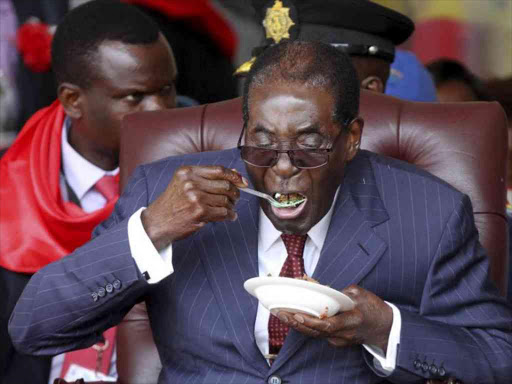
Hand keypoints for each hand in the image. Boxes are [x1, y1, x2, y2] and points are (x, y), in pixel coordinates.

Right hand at [141, 165, 247, 249]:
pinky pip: (223, 213)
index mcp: (187, 172)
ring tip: (230, 209)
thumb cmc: (173, 203)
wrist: (157, 222)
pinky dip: (230, 216)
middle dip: (235, 193)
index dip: (234, 175)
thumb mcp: (185, 184)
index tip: (242, 182)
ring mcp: (195, 197)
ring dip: (232, 206)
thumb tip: (235, 174)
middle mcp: (191, 183)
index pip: (218, 170)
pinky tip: (229, 217)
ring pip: (225, 200)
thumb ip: (208, 178)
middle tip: (235, 198)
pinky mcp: (199, 212)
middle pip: (225, 185)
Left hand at [276, 285, 392, 351]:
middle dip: (295, 322)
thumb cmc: (374, 308)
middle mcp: (342, 334)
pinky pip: (317, 333)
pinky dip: (304, 325)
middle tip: (279, 311)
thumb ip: (341, 292)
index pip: (327, 325)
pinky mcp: (335, 339)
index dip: (310, 321)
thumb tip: (320, 287)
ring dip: (296, 324)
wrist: (385, 328)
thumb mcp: (360, 294)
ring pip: (313, 334)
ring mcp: (338, 339)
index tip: (296, 314)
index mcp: (350, 321)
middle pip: (314, 331)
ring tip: (280, 313)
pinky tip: (292, 316)